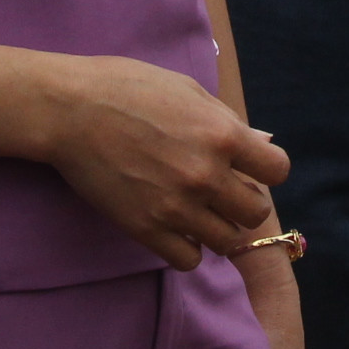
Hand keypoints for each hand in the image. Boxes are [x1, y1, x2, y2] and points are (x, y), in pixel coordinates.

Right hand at [42, 56, 290, 270]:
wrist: (71, 110)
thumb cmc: (129, 88)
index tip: (248, 167)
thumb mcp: (189, 91)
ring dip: (217, 227)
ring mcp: (177, 207)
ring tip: (198, 211)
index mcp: (222, 134)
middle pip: (255, 213)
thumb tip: (259, 144)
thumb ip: (226, 121)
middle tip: (222, 192)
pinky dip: (188, 247)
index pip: (277, 170)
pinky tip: (176, 227)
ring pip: (226, 241)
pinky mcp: (146, 229)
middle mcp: (206, 175)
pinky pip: (189, 260)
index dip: (265, 169)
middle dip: (243, 202)